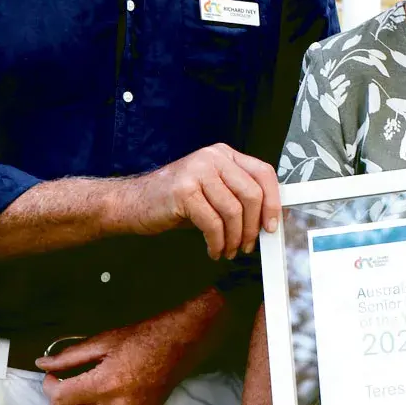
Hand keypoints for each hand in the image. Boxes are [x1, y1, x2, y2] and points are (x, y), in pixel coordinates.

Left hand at [36, 291, 224, 404]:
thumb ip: (70, 356)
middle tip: (60, 387)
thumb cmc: (143, 337)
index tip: (51, 375)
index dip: (49, 386)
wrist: (181, 343)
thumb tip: (42, 363)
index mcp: (106, 382)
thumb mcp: (103, 340)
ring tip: (79, 397)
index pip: (61, 398)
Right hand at [117, 143, 279, 258]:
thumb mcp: (212, 191)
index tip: (272, 225)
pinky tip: (213, 250)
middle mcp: (212, 158)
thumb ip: (238, 197)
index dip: (273, 201)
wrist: (132, 203)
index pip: (263, 173)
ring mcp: (197, 172)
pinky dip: (217, 243)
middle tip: (247, 245)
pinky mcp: (183, 191)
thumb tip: (267, 218)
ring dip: (234, 239)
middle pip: (252, 194)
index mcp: (224, 154)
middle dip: (253, 227)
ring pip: (233, 211)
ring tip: (227, 250)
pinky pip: (213, 224)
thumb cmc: (175, 201)